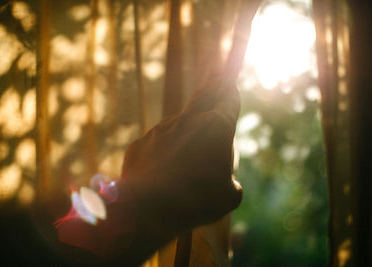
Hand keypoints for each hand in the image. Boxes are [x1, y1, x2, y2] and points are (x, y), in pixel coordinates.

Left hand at [121, 77, 241, 235]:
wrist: (148, 207)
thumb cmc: (197, 201)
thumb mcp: (229, 196)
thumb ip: (230, 182)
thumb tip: (225, 182)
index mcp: (217, 127)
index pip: (228, 99)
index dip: (231, 90)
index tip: (230, 80)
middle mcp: (189, 121)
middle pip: (203, 95)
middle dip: (211, 85)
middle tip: (215, 74)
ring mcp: (161, 129)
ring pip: (178, 126)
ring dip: (185, 136)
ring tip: (185, 167)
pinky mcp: (140, 143)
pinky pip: (156, 145)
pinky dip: (162, 155)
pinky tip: (161, 177)